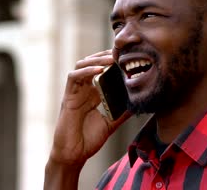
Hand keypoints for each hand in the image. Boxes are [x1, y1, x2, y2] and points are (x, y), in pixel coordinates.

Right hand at [49, 50, 130, 166]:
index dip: (112, 60)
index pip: (102, 69)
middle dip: (106, 55)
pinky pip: (73, 78)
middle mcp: (84, 89)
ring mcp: (75, 92)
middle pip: (92, 62)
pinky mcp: (68, 97)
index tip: (128, 56)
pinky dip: (86, 71)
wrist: (74, 154)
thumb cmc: (89, 139)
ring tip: (111, 58)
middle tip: (121, 52)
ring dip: (96, 59)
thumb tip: (138, 103)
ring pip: (82, 65)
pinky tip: (99, 70)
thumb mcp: (111, 122)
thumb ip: (122, 112)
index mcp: (93, 92)